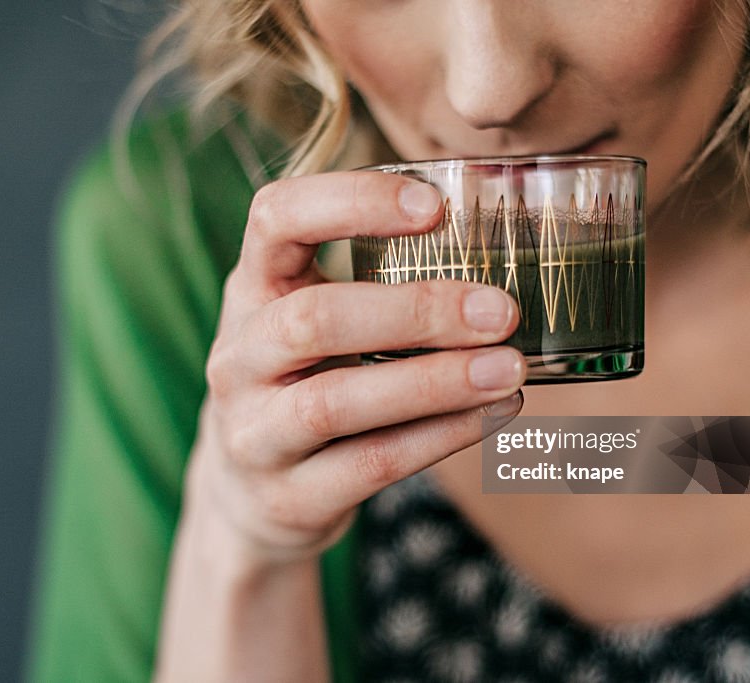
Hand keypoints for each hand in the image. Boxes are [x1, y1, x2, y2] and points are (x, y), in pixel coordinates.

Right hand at [187, 171, 524, 565]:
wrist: (249, 494)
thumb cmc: (304, 382)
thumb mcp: (312, 320)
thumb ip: (374, 285)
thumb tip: (499, 260)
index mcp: (252, 290)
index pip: (275, 218)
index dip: (351, 201)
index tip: (435, 206)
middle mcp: (238, 357)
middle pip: (312, 319)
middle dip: (415, 311)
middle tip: (501, 310)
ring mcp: (253, 432)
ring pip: (337, 401)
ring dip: (436, 382)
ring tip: (511, 368)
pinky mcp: (288, 496)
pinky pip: (371, 463)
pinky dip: (442, 435)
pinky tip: (496, 413)